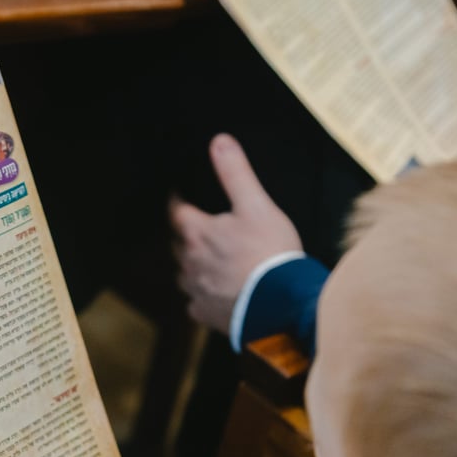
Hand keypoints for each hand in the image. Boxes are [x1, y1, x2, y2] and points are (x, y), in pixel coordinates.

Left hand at [170, 133, 302, 334]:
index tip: (179, 197)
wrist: (281, 305)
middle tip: (197, 228)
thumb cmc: (270, 253)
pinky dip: (203, 297)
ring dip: (193, 266)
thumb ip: (235, 173)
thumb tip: (219, 142)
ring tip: (208, 261)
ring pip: (185, 274)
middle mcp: (190, 263)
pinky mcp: (207, 314)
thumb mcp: (256, 205)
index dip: (177, 202)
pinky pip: (196, 304)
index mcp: (198, 233)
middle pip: (178, 244)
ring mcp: (196, 291)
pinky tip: (216, 294)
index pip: (176, 212)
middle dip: (185, 235)